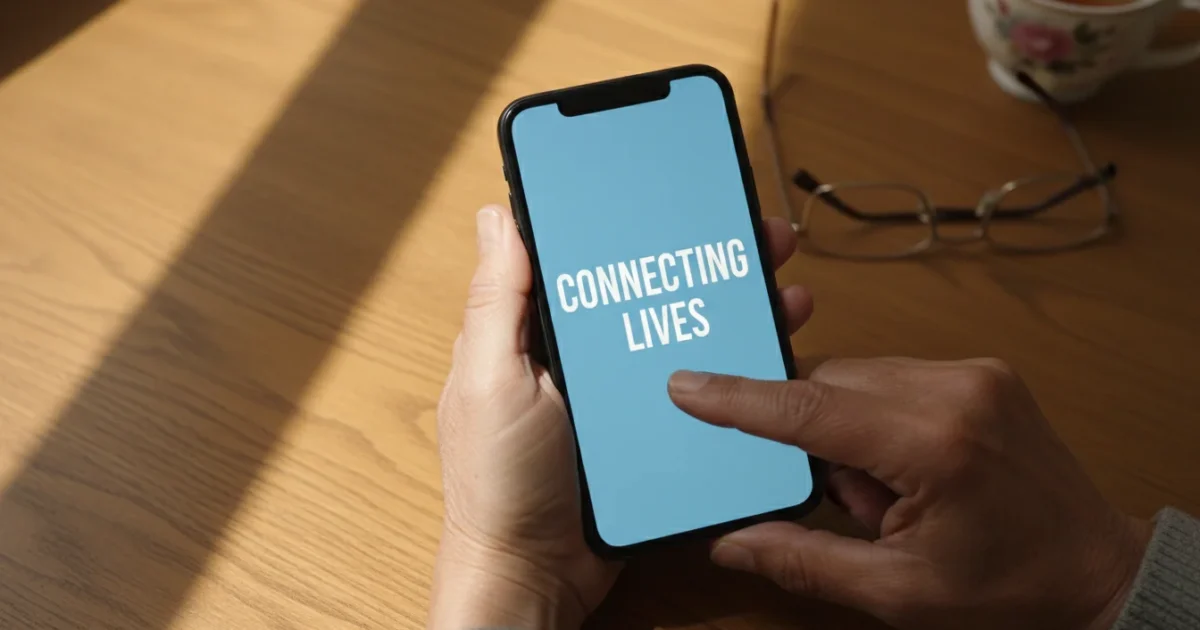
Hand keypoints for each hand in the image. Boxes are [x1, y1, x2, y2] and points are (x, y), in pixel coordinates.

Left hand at [430, 205, 813, 627]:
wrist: (536, 576)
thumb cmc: (499, 484)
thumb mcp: (494, 381)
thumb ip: (499, 301)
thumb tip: (500, 215)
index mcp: (534, 329)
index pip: (584, 254)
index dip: (625, 216)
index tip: (672, 188)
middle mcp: (578, 352)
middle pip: (646, 284)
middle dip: (699, 254)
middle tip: (754, 235)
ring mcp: (616, 391)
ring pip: (679, 329)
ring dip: (726, 303)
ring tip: (778, 283)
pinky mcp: (646, 427)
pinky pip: (693, 385)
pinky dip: (730, 363)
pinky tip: (767, 349)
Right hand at [668, 358, 1151, 629]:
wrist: (1097, 572)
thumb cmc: (1008, 588)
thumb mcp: (897, 591)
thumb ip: (803, 559)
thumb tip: (730, 544)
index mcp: (933, 445)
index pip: (809, 409)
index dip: (740, 399)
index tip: (687, 386)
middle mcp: (954, 390)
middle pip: (829, 386)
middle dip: (817, 442)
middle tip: (856, 504)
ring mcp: (973, 373)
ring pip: (857, 378)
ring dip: (848, 431)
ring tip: (893, 495)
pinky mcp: (981, 371)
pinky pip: (892, 377)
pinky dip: (878, 418)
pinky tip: (908, 469)